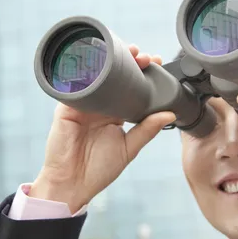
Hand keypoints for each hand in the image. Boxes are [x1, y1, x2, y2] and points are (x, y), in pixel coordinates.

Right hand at [30, 46, 175, 212]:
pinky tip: (101, 63)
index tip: (156, 62)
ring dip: (111, 61)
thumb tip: (170, 114)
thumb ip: (147, 130)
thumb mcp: (128, 148)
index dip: (141, 73)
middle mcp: (98, 105)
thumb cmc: (98, 170)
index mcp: (113, 113)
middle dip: (130, 61)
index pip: (129, 87)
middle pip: (115, 76)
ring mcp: (82, 104)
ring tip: (129, 53)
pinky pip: (76, 85)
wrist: (72, 184)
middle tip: (145, 57)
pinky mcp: (67, 106)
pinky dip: (88, 73)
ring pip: (97, 75)